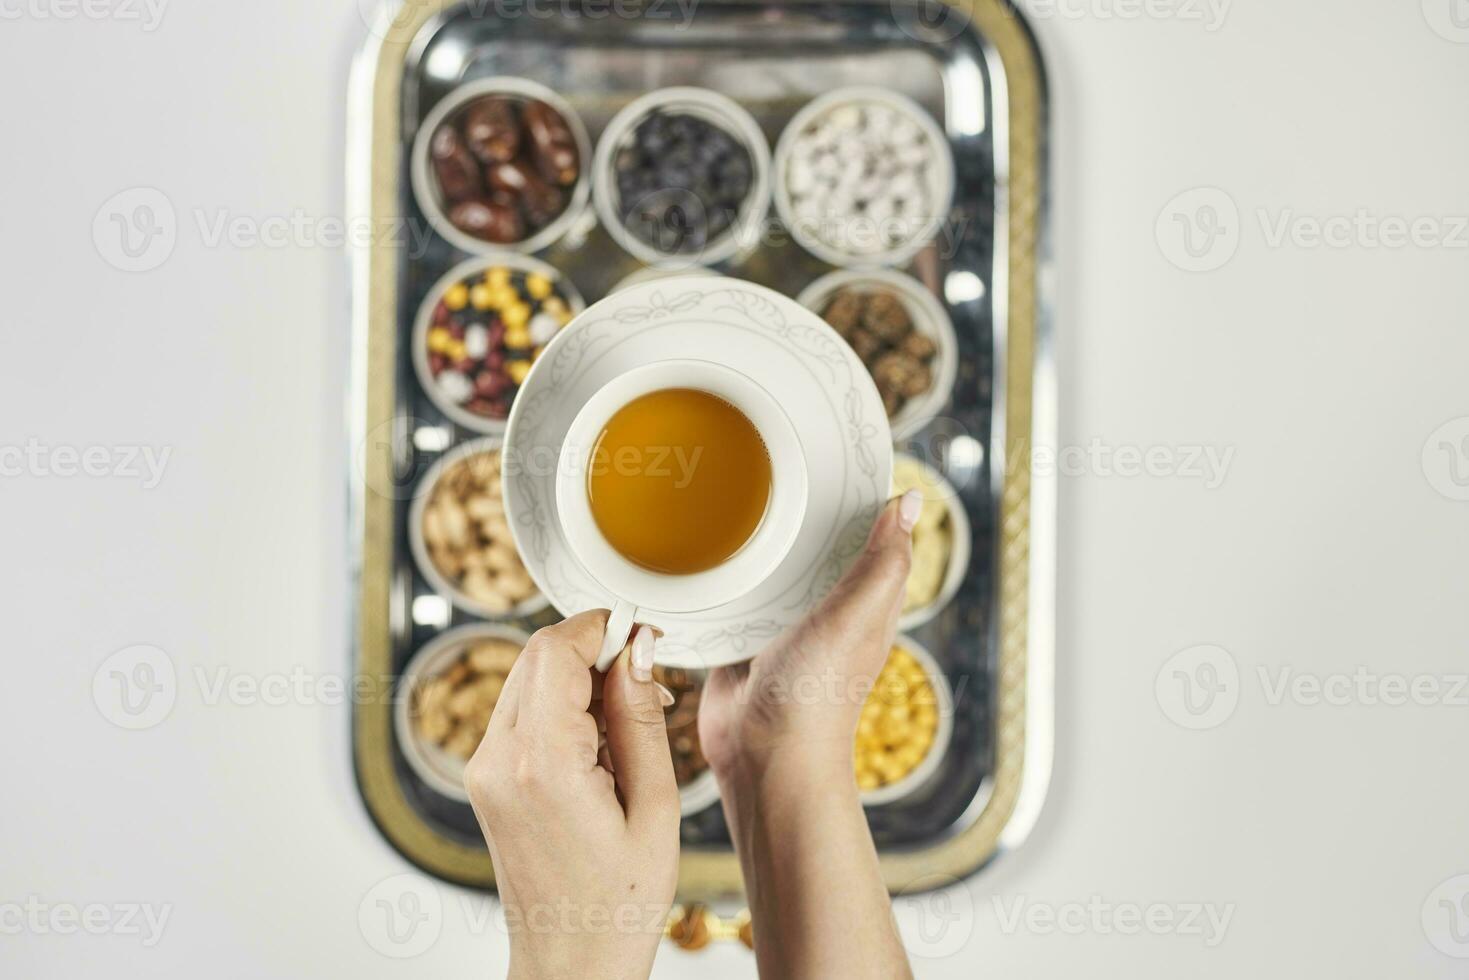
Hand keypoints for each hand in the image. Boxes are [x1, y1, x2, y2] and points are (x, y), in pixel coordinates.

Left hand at [465, 612, 679, 979]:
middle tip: (646, 675)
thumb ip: (640, 717)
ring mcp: (483, 770)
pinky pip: (520, 712)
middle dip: (592, 650)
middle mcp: (498, 761)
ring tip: (630, 721)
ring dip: (578, 678)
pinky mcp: (484, 778)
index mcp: (541, 765)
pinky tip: (600, 742)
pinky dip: (561, 706)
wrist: (570, 962)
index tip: (642, 633)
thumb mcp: (653, 806)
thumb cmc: (617, 903)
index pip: (554, 650)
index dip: (601, 628)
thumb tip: (637, 649)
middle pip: (536, 656)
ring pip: (527, 679)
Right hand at [696, 492, 921, 979]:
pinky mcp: (738, 640)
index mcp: (861, 603)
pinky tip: (699, 548)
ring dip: (753, 541)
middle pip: (812, 548)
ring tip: (726, 490)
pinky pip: (729, 598)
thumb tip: (910, 500)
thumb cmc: (816, 692)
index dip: (855, 498)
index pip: (865, 538)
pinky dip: (719, 577)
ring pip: (768, 569)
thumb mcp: (856, 615)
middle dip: (796, 511)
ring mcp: (778, 626)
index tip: (833, 452)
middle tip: (768, 459)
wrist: (761, 752)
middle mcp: (822, 611)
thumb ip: (882, 561)